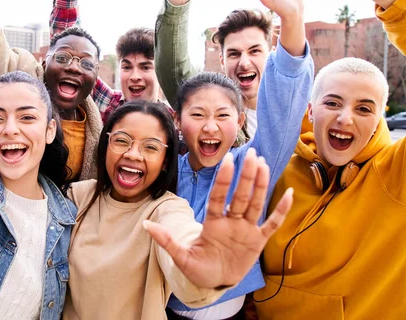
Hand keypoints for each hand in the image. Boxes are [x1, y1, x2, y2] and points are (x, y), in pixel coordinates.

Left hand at [144, 149, 292, 288]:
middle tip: (251, 152)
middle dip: (245, 176)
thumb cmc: (198, 268)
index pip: (219, 197)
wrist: (214, 282)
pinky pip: (272, 223)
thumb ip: (166, 241)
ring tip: (263, 163)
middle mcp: (231, 222)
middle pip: (239, 196)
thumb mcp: (181, 257)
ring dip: (260, 184)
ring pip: (254, 203)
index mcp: (213, 224)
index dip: (224, 181)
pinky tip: (287, 193)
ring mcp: (245, 230)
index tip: (228, 161)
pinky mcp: (258, 240)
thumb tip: (146, 226)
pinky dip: (280, 210)